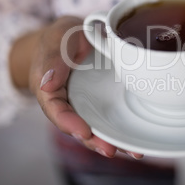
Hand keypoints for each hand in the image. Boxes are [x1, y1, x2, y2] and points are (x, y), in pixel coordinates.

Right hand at [10, 16, 143, 158]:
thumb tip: (46, 86)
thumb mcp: (56, 41)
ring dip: (113, 139)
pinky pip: (112, 114)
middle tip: (110, 150)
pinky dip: (124, 127)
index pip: (57, 111)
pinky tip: (138, 138)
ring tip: (132, 151)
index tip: (84, 132)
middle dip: (95, 140)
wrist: (78, 33)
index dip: (69, 123)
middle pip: (80, 125)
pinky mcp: (103, 99)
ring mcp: (88, 101)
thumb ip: (52, 62)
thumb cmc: (62, 37)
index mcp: (51, 90)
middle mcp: (70, 101)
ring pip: (98, 124)